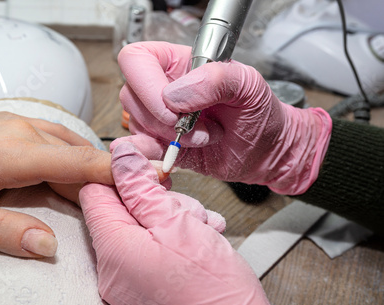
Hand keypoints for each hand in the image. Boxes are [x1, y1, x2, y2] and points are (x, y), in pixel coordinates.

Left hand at [79, 142, 285, 304]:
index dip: (122, 172)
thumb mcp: (179, 224)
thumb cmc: (214, 292)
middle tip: (185, 208)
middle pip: (120, 209)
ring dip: (171, 217)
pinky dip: (173, 238)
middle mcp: (112, 268)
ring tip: (200, 228)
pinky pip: (148, 249)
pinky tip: (199, 240)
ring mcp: (127, 281)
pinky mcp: (143, 288)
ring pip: (139, 227)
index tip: (150, 167)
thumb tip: (120, 156)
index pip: (94, 192)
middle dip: (155, 199)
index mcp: (114, 248)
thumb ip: (142, 188)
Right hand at [118, 41, 331, 194]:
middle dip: (165, 119)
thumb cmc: (257, 113)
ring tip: (205, 137)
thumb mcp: (248, 84)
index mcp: (177, 63)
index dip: (146, 83)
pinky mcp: (159, 145)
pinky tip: (187, 151)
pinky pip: (141, 149)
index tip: (175, 105)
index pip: (135, 60)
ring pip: (135, 125)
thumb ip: (216, 79)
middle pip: (130, 96)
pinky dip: (161, 154)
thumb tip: (174, 95)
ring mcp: (157, 118)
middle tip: (201, 127)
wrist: (263, 150)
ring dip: (170, 138)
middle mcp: (161, 88)